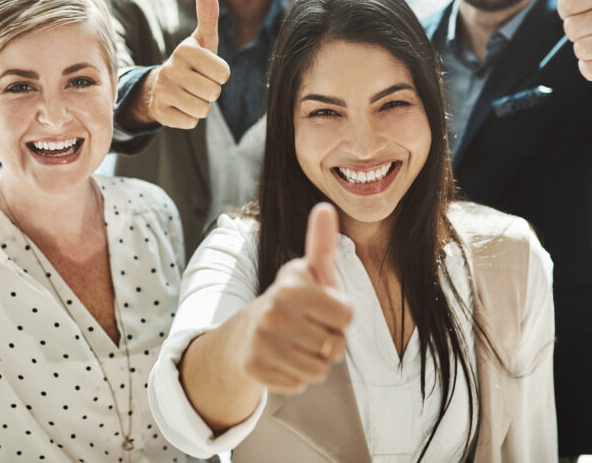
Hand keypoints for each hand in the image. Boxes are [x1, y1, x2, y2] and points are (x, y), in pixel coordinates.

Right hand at [142, 0, 230, 128]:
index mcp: (185, 50)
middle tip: (197, 84)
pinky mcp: (159, 113)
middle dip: (210, 92)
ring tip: (189, 94)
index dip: (219, 75)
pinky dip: (189, 118)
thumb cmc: (191, 62)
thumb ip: (208, 15)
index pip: (223, 73)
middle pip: (214, 93)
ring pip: (203, 109)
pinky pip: (191, 123)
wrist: (160, 87)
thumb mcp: (202, 40)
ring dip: (201, 106)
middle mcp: (170, 68)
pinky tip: (179, 106)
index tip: (206, 69)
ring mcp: (163, 91)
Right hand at [236, 203, 352, 394]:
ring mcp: (262, 342)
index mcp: (292, 287)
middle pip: (336, 346)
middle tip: (308, 332)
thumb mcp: (306, 272)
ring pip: (319, 370)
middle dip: (329, 344)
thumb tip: (325, 206)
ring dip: (314, 362)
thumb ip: (321, 243)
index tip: (322, 310)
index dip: (340, 316)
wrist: (245, 334)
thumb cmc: (290, 302)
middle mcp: (274, 312)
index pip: (347, 316)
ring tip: (296, 346)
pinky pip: (300, 385)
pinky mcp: (255, 369)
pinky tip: (282, 361)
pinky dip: (295, 377)